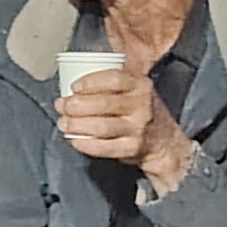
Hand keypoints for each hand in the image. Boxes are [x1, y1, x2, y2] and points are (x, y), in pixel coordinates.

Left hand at [58, 67, 191, 189]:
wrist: (164, 141)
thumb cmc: (140, 111)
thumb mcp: (135, 90)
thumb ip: (112, 83)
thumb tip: (72, 87)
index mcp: (140, 86)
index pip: (114, 78)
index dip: (90, 82)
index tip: (73, 87)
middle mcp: (141, 106)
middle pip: (103, 103)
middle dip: (76, 105)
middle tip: (62, 106)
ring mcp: (137, 128)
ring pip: (101, 126)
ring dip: (76, 125)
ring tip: (64, 123)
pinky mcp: (132, 148)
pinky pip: (104, 147)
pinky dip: (85, 143)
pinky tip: (74, 140)